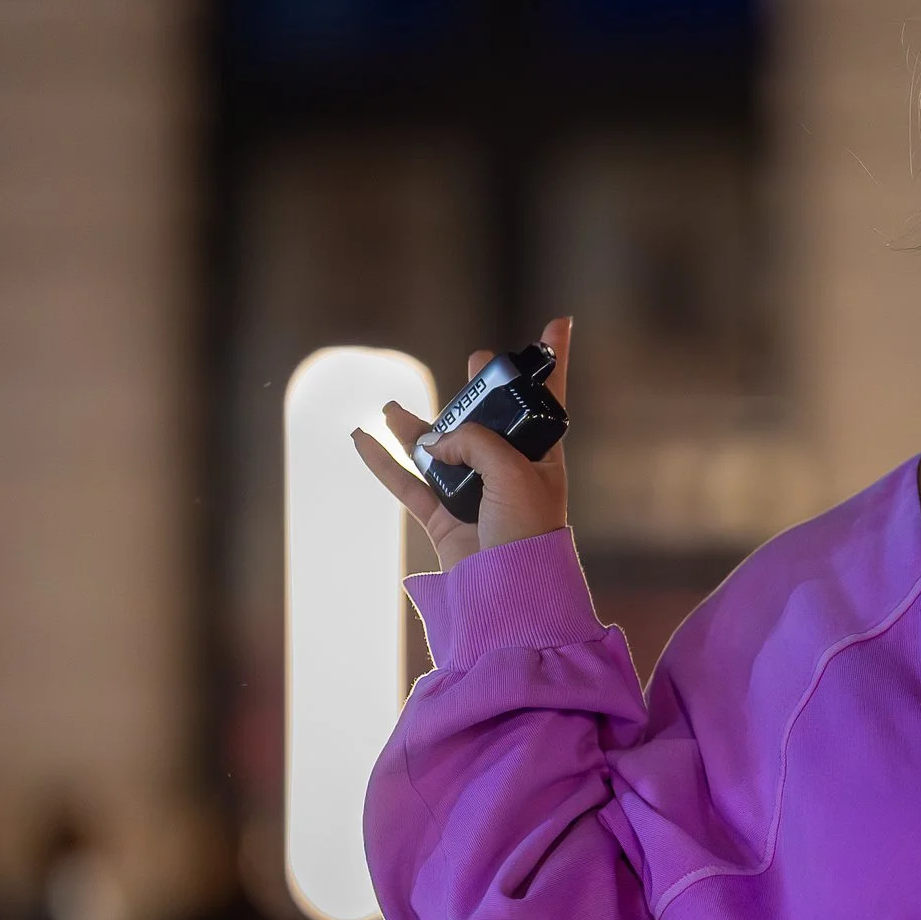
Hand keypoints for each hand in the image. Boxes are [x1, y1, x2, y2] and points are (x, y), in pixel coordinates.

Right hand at [350, 316, 573, 572]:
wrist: (510, 594)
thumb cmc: (526, 533)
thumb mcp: (511, 472)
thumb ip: (474, 442)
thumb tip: (437, 441)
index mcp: (542, 459)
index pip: (548, 401)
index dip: (552, 363)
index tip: (557, 325)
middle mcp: (509, 473)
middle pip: (490, 422)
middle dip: (480, 393)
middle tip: (476, 361)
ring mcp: (475, 496)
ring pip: (441, 451)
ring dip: (416, 428)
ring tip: (392, 405)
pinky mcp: (445, 521)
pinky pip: (409, 483)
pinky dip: (383, 461)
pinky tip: (363, 438)